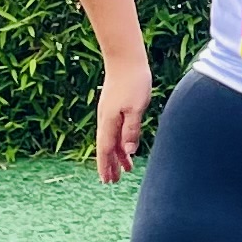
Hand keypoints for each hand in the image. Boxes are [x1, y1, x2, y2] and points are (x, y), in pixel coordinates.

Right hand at [95, 55, 155, 184]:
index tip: (107, 181)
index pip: (105, 149)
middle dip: (110, 165)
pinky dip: (120, 142)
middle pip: (106, 147)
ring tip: (125, 170)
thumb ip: (131, 130)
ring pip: (112, 139)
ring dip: (117, 155)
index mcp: (109, 121)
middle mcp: (106, 119)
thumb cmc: (134, 82)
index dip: (106, 166)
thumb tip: (127, 152)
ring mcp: (109, 113)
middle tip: (113, 182)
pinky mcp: (115, 107)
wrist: (126, 59)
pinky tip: (126, 146)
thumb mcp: (136, 108)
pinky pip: (115, 130)